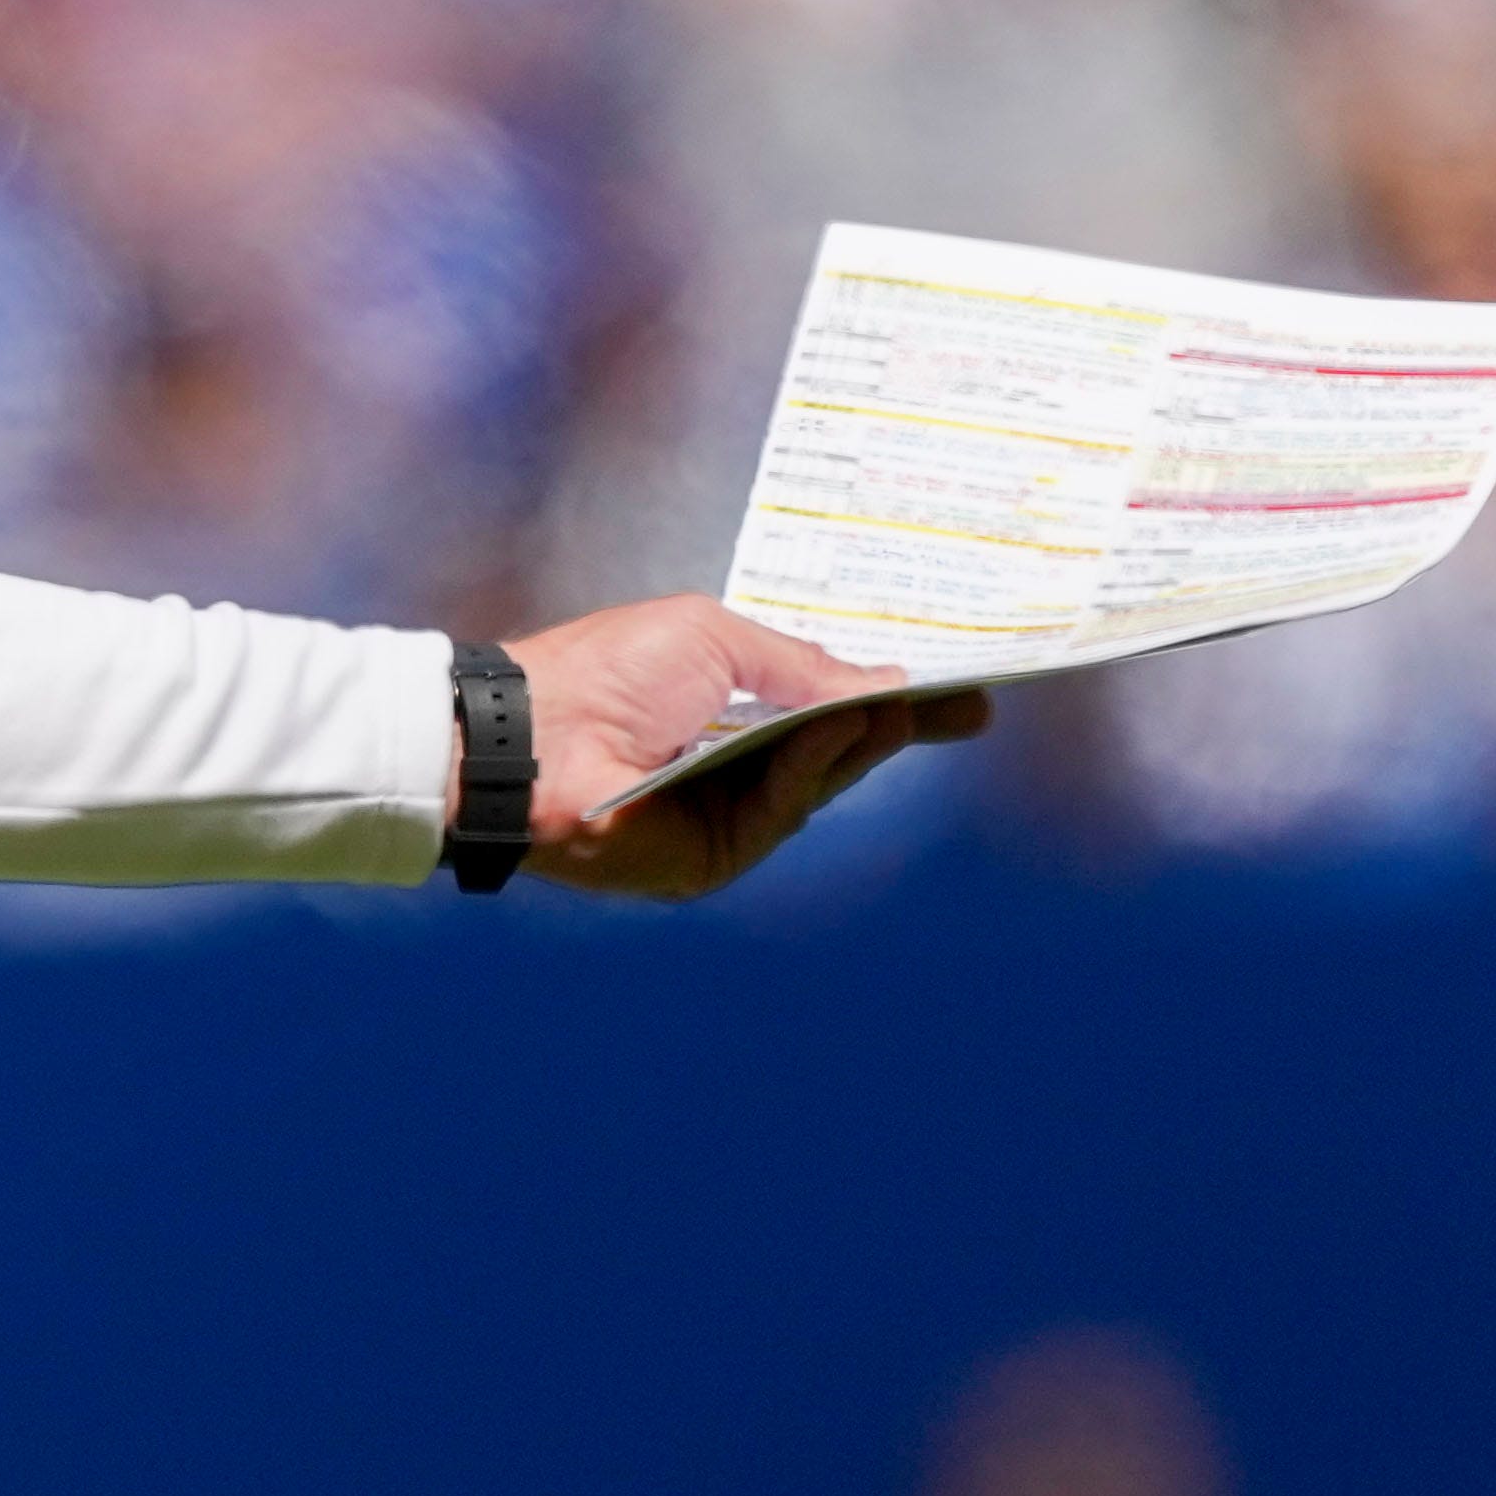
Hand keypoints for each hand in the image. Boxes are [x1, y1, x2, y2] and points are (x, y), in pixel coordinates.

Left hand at [498, 595, 993, 900]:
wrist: (532, 735)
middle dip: (896, 725)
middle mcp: (725, 764)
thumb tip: (885, 682)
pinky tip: (835, 727)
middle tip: (963, 704)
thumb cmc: (603, 669)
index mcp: (717, 706)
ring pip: (817, 782)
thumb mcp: (713, 638)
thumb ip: (798, 663)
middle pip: (832, 750)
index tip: (956, 690)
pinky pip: (781, 811)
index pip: (818, 706)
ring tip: (902, 702)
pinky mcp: (715, 856)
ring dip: (859, 739)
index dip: (884, 699)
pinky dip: (809, 767)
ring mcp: (723, 815)